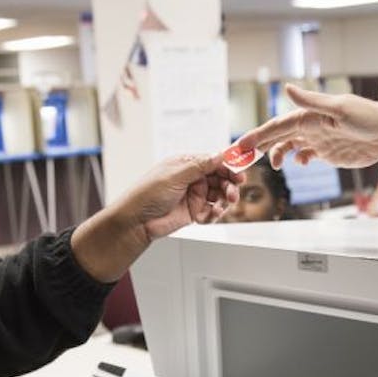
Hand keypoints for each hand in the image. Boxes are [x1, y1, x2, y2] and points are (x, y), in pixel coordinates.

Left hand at [122, 151, 242, 240]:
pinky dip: (215, 213)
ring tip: (220, 206)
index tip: (242, 170)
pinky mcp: (195, 211)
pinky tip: (209, 215)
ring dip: (224, 200)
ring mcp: (194, 194)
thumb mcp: (175, 176)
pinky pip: (213, 210)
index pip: (214, 161)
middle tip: (233, 192)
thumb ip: (199, 166)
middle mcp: (192, 178)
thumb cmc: (146, 194)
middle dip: (230, 184)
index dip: (229, 165)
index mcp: (186, 164)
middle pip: (221, 178)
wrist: (136, 221)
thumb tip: (219, 155)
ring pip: (220, 194)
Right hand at [235, 84, 377, 169]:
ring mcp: (319, 139)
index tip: (243, 145)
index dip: (259, 135)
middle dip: (260, 144)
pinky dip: (298, 159)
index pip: (278, 125)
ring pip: (289, 146)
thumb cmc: (368, 118)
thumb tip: (287, 87)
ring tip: (274, 165)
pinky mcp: (328, 152)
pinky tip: (298, 163)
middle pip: (279, 136)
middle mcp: (311, 126)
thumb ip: (312, 101)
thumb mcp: (340, 109)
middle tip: (241, 156)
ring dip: (278, 154)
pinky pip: (305, 156)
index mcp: (311, 115)